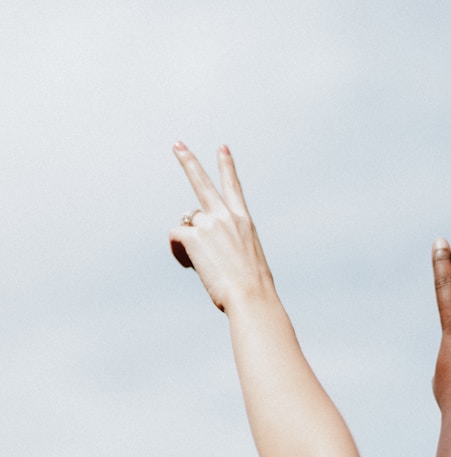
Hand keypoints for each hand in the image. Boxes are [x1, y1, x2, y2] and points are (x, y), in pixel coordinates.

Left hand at [169, 143, 274, 312]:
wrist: (251, 296)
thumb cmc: (253, 287)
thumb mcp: (248, 259)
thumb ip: (229, 246)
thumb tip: (206, 251)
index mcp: (244, 221)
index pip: (234, 186)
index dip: (226, 166)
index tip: (222, 148)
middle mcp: (227, 216)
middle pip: (203, 182)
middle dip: (189, 161)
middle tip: (177, 144)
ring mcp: (210, 224)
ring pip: (187, 223)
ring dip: (188, 241)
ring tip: (200, 263)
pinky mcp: (194, 236)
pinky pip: (176, 236)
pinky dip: (178, 251)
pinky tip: (188, 264)